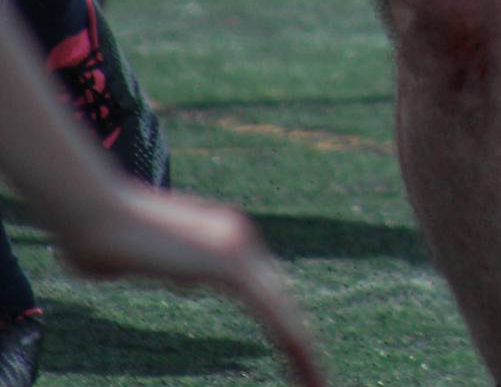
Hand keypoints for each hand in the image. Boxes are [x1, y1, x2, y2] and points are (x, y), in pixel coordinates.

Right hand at [63, 188, 325, 386]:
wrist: (95, 217)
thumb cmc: (102, 241)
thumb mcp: (147, 258)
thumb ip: (174, 268)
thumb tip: (185, 280)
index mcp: (223, 235)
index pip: (265, 287)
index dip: (282, 322)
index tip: (295, 355)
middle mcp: (239, 236)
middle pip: (281, 298)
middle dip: (299, 342)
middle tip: (317, 379)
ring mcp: (238, 247)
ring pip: (283, 308)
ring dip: (302, 350)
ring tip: (316, 383)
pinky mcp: (229, 264)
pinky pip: (270, 310)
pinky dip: (290, 340)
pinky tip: (302, 366)